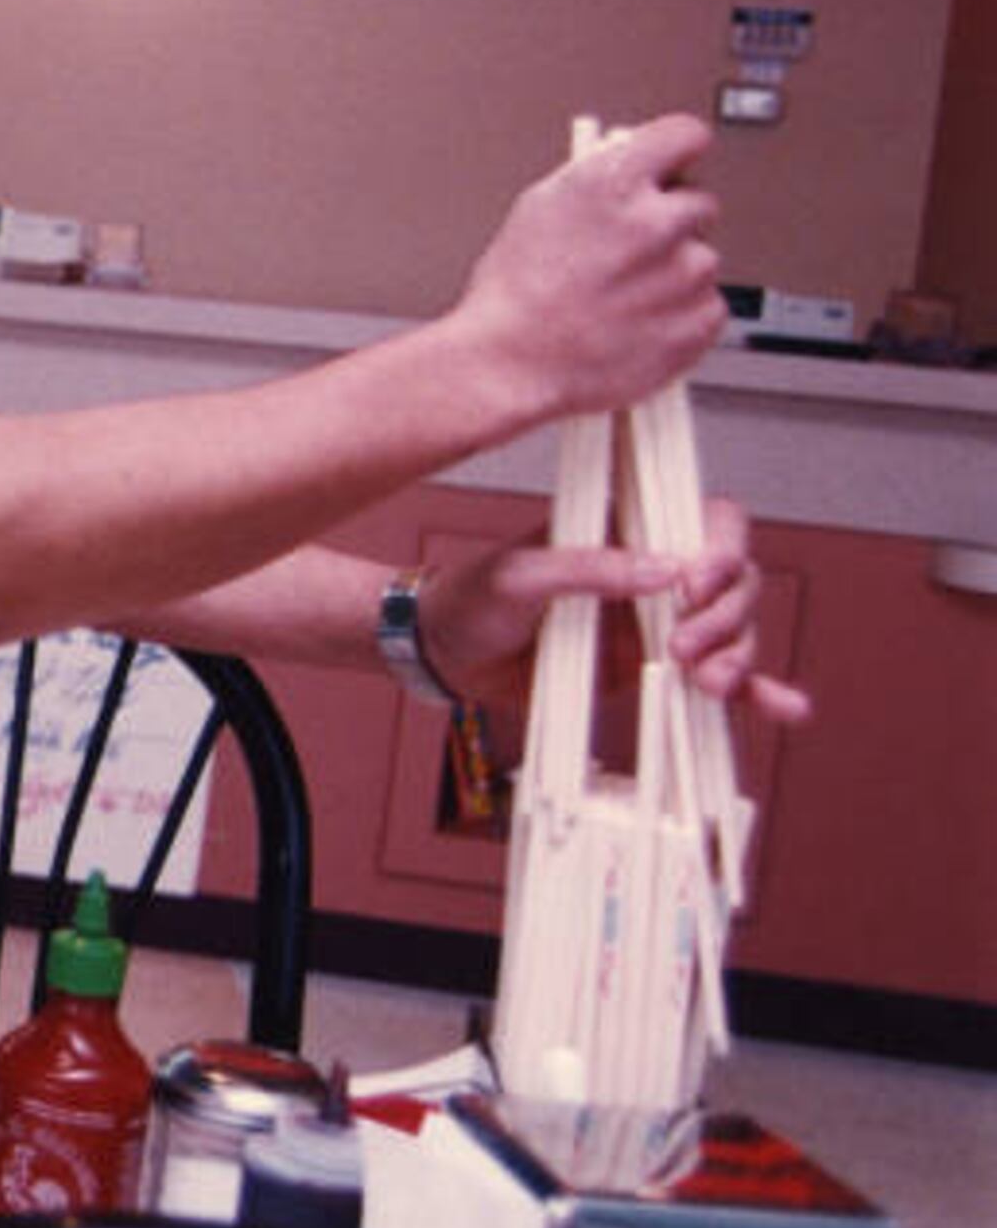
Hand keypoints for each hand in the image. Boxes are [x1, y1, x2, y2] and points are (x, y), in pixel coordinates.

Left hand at [423, 499, 811, 727]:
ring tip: (707, 684)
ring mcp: (659, 623)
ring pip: (734, 630)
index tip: (694, 585)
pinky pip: (719, 679)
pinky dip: (757, 691)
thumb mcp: (518, 576)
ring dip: (739, 655)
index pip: (703, 519)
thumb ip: (586, 569)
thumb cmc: (470, 599)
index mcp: (624, 530)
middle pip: (733, 580)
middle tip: (683, 648)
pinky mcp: (656, 670)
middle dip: (726, 614)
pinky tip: (786, 708)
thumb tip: (665, 570)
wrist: (443, 657)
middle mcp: (654, 573)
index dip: (719, 549)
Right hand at [444, 114, 726, 425]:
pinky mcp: (699, 321)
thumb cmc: (514, 295)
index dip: (677, 152)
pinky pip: (706, 306)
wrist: (509, 365)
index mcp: (614, 183)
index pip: (686, 135)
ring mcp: (684, 274)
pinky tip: (636, 322)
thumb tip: (635, 167)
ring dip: (672, 273)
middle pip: (698, 203)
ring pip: (700, 259)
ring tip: (620, 298)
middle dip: (669, 222)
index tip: (673, 165)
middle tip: (626, 253)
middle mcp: (657, 222)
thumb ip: (600, 179)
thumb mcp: (540, 208)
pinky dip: (680, 314)